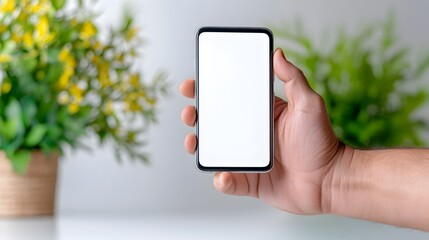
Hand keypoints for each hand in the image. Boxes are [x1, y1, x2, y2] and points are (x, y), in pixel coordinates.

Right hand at [181, 48, 348, 213]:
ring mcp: (248, 159)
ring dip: (199, 147)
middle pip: (214, 124)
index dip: (208, 92)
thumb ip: (293, 79)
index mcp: (260, 116)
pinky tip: (223, 175)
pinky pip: (229, 181)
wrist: (330, 180)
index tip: (193, 85)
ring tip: (194, 142)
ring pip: (215, 152)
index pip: (229, 100)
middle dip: (195, 117)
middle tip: (190, 113)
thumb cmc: (322, 141)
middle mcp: (250, 136)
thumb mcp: (308, 104)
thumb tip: (277, 54)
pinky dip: (222, 180)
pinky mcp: (250, 180)